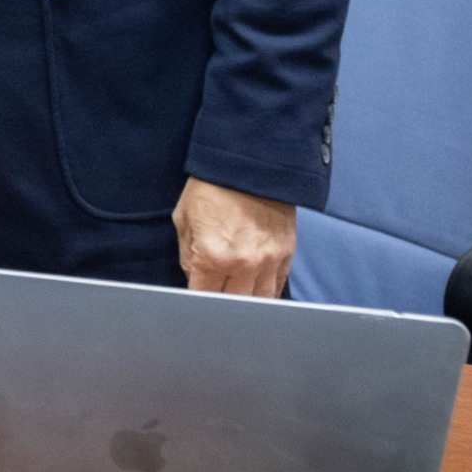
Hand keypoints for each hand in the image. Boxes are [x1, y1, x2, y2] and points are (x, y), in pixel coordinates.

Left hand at [174, 177, 293, 295]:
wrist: (250, 165)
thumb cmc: (212, 188)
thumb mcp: (184, 219)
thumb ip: (188, 255)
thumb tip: (194, 277)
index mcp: (214, 256)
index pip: (203, 298)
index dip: (195, 303)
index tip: (192, 304)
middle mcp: (245, 264)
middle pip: (233, 306)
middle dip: (220, 307)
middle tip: (213, 300)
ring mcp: (269, 261)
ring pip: (259, 303)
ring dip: (245, 304)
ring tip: (233, 298)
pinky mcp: (286, 255)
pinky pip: (278, 287)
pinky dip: (265, 293)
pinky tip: (254, 291)